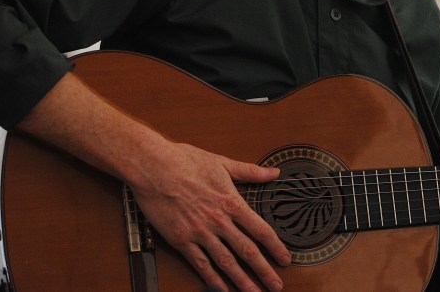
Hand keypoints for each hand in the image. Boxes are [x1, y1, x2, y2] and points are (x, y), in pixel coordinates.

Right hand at [129, 142, 291, 291]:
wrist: (153, 167)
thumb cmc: (186, 161)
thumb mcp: (223, 163)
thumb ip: (250, 171)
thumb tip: (274, 173)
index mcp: (231, 202)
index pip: (260, 230)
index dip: (275, 247)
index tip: (285, 259)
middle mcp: (219, 221)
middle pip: (247, 251)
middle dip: (264, 271)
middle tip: (276, 285)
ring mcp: (200, 232)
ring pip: (226, 262)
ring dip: (242, 280)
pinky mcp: (181, 240)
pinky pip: (200, 263)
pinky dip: (212, 278)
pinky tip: (222, 288)